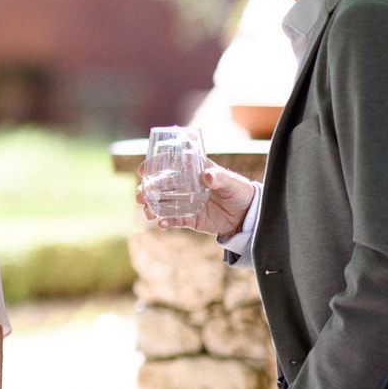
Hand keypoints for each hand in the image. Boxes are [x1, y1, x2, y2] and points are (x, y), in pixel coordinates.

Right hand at [137, 159, 255, 237]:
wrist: (248, 216)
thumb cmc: (241, 192)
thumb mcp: (233, 183)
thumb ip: (220, 178)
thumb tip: (207, 175)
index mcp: (194, 171)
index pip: (171, 164)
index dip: (155, 165)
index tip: (143, 170)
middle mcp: (186, 185)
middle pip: (162, 185)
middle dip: (148, 189)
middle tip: (139, 195)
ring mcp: (186, 202)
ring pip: (163, 203)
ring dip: (152, 206)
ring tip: (146, 212)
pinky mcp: (190, 218)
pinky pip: (174, 220)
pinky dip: (166, 221)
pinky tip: (161, 224)